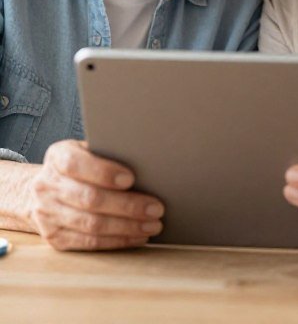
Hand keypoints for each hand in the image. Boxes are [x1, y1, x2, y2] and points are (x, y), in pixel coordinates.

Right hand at [29, 140, 163, 250]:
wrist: (46, 191)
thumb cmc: (83, 167)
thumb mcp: (90, 151)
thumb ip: (111, 154)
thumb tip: (149, 162)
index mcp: (57, 158)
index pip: (75, 164)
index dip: (103, 172)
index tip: (130, 179)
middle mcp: (47, 186)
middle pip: (89, 199)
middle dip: (127, 205)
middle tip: (156, 208)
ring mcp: (47, 214)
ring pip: (91, 224)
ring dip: (127, 227)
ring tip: (153, 224)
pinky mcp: (54, 237)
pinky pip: (88, 242)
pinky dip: (117, 241)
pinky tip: (138, 237)